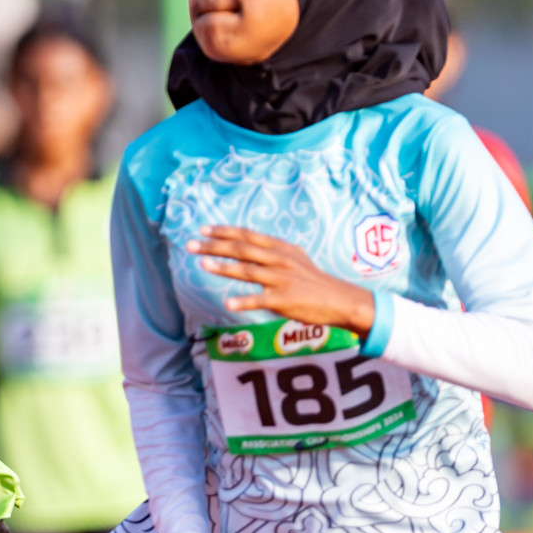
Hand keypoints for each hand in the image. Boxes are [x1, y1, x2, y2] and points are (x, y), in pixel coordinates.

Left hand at [188, 226, 375, 335]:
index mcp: (280, 248)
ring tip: (202, 265)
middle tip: (190, 245)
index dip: (224, 232)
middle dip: (214, 246)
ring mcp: (282, 280)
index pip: (247, 235)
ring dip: (223, 268)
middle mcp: (279, 260)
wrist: (341, 300)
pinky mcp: (285, 300)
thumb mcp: (294, 257)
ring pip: (248, 271)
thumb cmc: (313, 280)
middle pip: (242, 250)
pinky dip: (244, 301)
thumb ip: (270, 251)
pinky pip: (261, 300)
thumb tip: (246, 244)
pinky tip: (228, 303)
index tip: (203, 229)